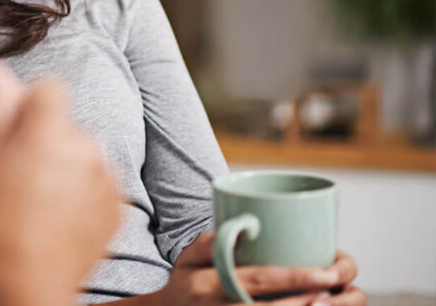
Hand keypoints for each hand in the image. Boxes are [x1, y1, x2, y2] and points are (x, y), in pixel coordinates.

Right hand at [0, 77, 122, 305]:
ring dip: (63, 165)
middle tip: (15, 172)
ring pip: (81, 152)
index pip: (50, 87)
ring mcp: (106, 177)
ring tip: (34, 199)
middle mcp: (87, 144)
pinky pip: (96, 183)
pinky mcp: (117, 206)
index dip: (28, 105)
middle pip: (64, 122)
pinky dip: (79, 193)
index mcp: (51, 125)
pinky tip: (54, 215)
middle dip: (44, 137)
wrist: (29, 284)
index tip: (12, 131)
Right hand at [156, 232, 363, 305]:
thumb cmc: (187, 283)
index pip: (258, 279)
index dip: (294, 277)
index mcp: (208, 285)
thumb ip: (212, 242)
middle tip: (340, 290)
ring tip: (334, 304)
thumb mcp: (189, 257)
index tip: (326, 272)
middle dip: (310, 302)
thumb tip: (242, 228)